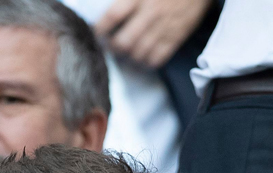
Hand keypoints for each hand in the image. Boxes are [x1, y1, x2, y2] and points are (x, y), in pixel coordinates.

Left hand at [96, 0, 212, 67]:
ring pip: (138, 54)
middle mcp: (151, 13)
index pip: (113, 16)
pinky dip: (145, 62)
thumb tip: (109, 9)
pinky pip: (156, 59)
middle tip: (110, 45)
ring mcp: (164, 28)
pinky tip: (141, 57)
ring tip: (125, 52)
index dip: (101, 28)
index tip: (97, 32)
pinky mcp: (176, 38)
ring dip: (127, 57)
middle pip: (124, 42)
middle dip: (113, 47)